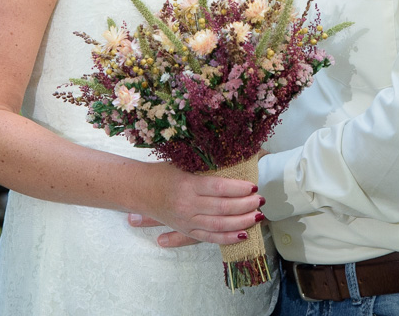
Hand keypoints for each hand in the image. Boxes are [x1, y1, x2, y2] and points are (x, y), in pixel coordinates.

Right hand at [132, 163, 265, 246]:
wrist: (137, 190)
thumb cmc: (161, 173)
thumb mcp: (182, 164)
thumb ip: (205, 167)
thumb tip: (233, 159)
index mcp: (187, 184)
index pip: (219, 188)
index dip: (239, 188)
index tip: (253, 186)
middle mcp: (187, 205)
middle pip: (222, 208)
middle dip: (246, 205)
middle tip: (261, 200)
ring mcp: (186, 220)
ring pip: (219, 225)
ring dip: (242, 222)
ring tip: (258, 215)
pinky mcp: (185, 230)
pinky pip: (210, 238)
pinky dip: (228, 238)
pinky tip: (244, 234)